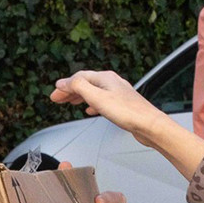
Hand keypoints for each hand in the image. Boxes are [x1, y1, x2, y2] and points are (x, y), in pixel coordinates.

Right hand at [50, 70, 172, 141]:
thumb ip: (78, 87)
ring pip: (93, 91)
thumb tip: (63, 82)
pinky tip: (91, 110)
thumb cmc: (127, 112)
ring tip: (70, 102)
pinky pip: (102, 100)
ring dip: (80, 96)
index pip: (78, 78)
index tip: (54, 94)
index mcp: (104, 78)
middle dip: (70, 91)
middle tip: (58, 99)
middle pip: (85, 83)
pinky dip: (92, 103)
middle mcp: (112, 82)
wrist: (149, 124)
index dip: (64, 86)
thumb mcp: (97, 97)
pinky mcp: (122, 104)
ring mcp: (118, 92)